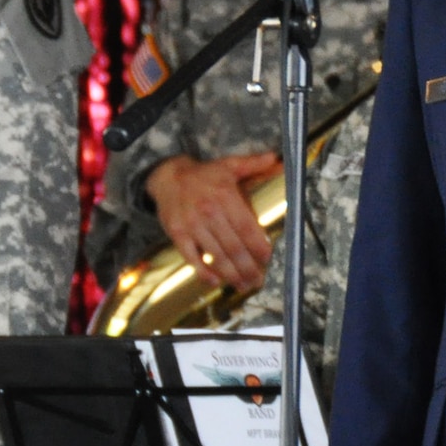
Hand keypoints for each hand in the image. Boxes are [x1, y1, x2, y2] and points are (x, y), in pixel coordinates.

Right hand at [146, 152, 280, 290]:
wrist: (167, 177)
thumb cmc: (203, 174)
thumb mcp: (229, 164)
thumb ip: (254, 164)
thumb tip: (277, 160)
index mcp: (225, 196)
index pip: (246, 226)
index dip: (258, 245)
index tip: (267, 258)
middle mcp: (209, 212)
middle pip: (233, 246)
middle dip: (248, 267)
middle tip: (259, 280)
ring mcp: (192, 225)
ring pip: (215, 255)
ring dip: (231, 274)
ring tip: (244, 285)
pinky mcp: (178, 234)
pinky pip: (191, 258)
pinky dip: (203, 272)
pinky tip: (216, 282)